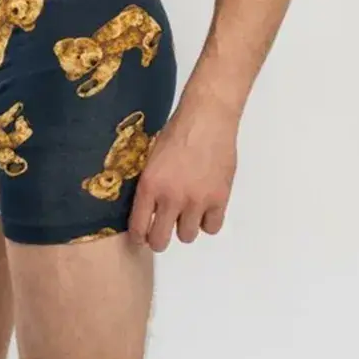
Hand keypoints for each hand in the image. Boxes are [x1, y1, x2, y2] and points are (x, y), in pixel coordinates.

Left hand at [127, 97, 238, 250]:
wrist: (207, 117)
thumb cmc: (177, 130)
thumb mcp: (151, 157)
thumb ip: (150, 185)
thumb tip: (147, 207)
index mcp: (150, 186)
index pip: (139, 228)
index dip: (139, 236)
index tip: (142, 235)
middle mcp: (172, 198)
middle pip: (161, 241)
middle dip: (159, 238)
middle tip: (162, 228)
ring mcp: (197, 200)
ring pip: (187, 236)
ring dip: (185, 226)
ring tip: (187, 211)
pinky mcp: (220, 199)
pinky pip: (212, 227)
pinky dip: (208, 220)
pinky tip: (205, 207)